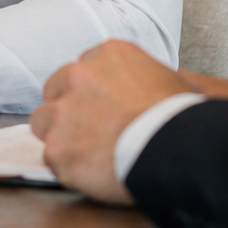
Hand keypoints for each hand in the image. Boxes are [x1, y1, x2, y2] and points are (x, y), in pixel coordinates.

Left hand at [31, 40, 188, 205]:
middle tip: (92, 132)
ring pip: (44, 121)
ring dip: (61, 136)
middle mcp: (78, 75)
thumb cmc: (183, 117)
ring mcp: (63, 111)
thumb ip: (151, 76)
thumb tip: (157, 85)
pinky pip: (51, 158)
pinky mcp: (57, 148)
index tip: (103, 110)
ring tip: (90, 155)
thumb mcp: (174, 79)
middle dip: (68, 109)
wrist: (178, 149)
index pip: (83, 70)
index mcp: (107, 53)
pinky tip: (92, 174)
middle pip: (56, 90)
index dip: (91, 93)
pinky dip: (67, 168)